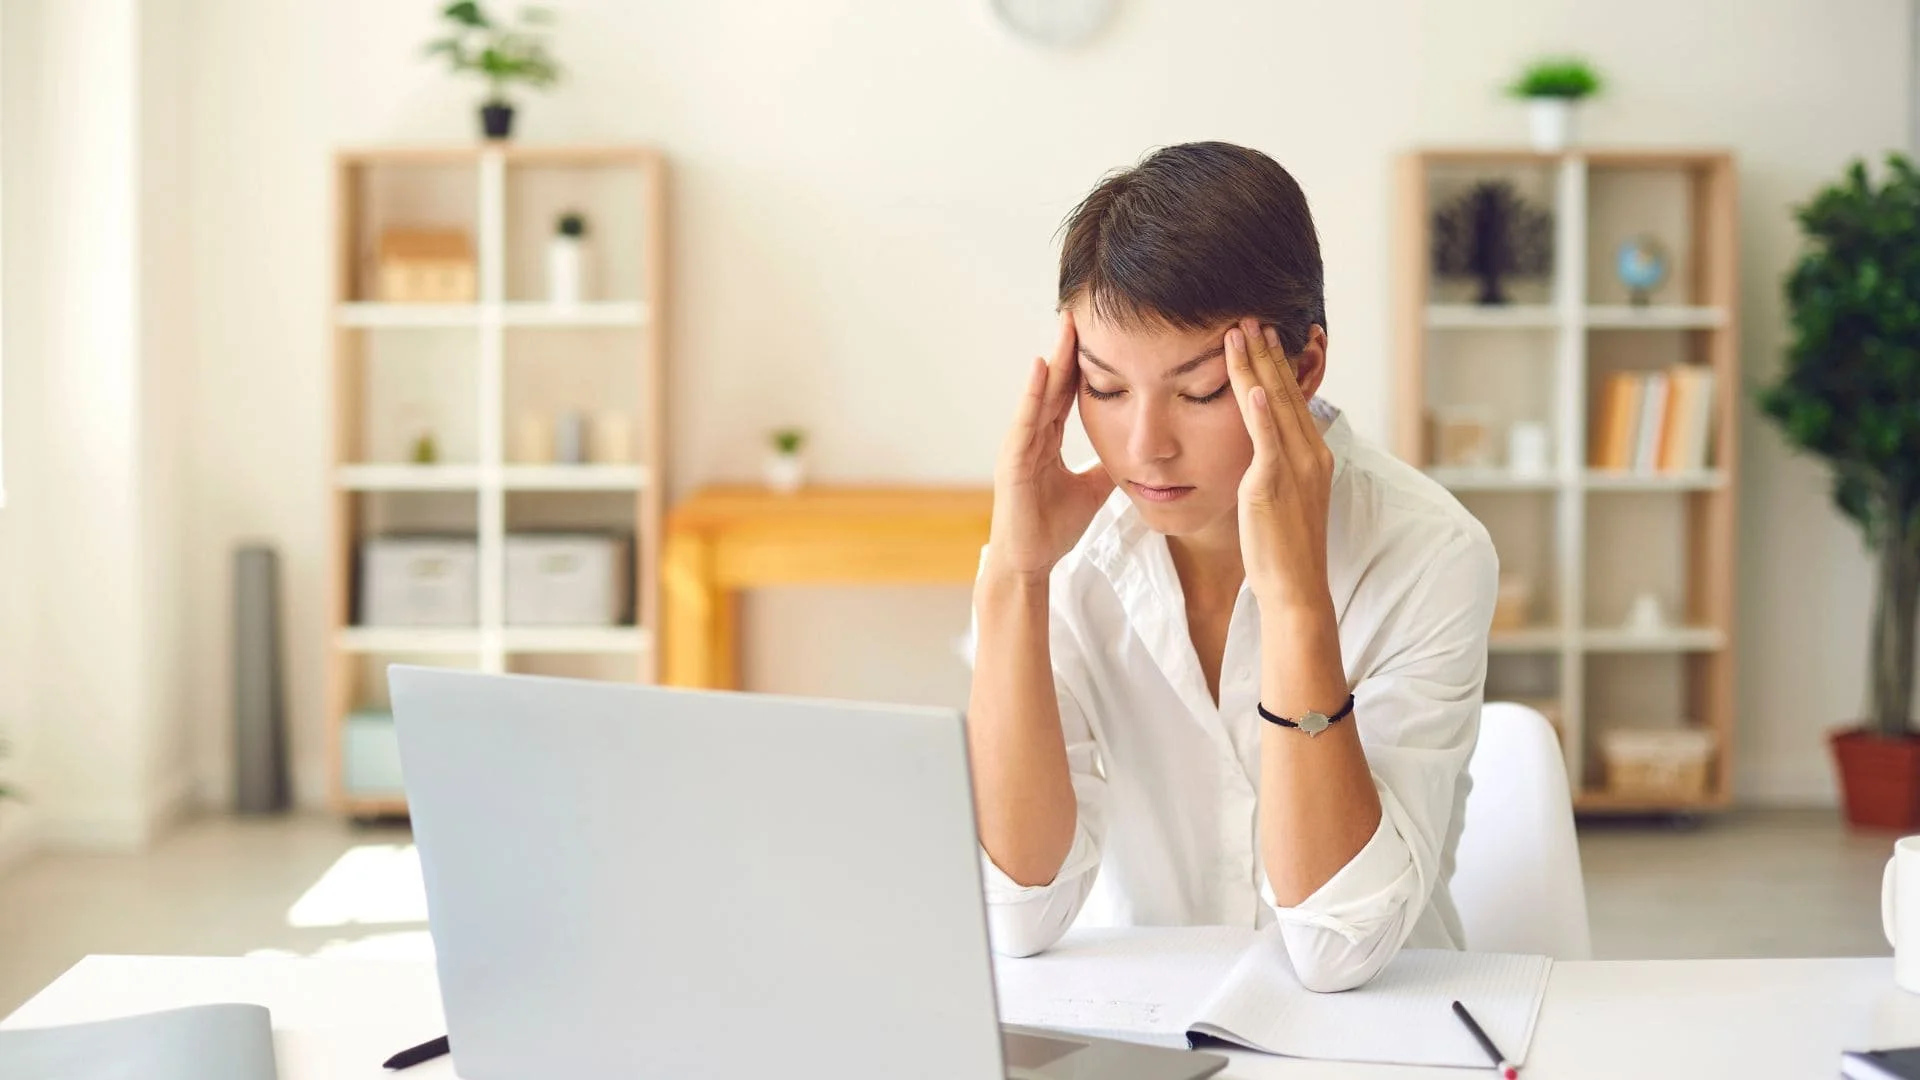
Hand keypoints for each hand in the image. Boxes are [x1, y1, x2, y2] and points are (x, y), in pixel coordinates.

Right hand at [985, 311, 1115, 580]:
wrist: (1030, 563)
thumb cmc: (1052, 527)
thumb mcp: (1092, 489)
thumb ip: (1107, 466)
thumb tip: (1133, 450)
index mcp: (1049, 441)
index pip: (1067, 393)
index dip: (1082, 363)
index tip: (1098, 332)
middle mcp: (1032, 437)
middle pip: (1053, 385)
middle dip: (1067, 349)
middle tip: (1079, 311)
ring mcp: (1020, 447)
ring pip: (1039, 395)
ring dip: (1052, 360)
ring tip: (1065, 326)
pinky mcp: (1012, 462)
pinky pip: (1025, 420)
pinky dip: (1034, 393)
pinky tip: (1044, 367)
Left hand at [1223, 318, 1333, 613]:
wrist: (1296, 588)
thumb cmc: (1283, 550)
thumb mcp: (1282, 499)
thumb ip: (1274, 468)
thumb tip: (1259, 450)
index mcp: (1313, 456)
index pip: (1293, 399)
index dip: (1277, 365)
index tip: (1262, 336)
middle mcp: (1310, 454)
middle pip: (1286, 391)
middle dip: (1267, 352)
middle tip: (1250, 316)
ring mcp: (1294, 468)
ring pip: (1275, 404)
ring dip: (1258, 366)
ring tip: (1242, 332)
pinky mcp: (1272, 484)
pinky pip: (1267, 439)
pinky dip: (1262, 409)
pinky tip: (1254, 384)